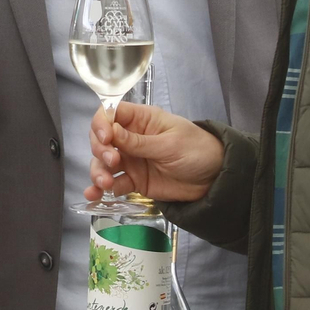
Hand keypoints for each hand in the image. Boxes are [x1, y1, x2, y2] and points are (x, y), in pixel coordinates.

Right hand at [85, 101, 225, 203]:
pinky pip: (113, 183)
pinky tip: (94, 196)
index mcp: (141, 120)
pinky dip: (100, 190)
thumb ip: (140, 142)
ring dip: (98, 172)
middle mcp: (131, 138)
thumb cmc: (197, 150)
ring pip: (102, 163)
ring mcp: (131, 160)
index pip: (111, 113)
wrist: (214, 180)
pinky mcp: (134, 180)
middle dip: (100, 150)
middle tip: (112, 162)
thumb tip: (111, 132)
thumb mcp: (170, 144)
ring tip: (105, 184)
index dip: (102, 124)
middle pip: (101, 139)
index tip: (106, 139)